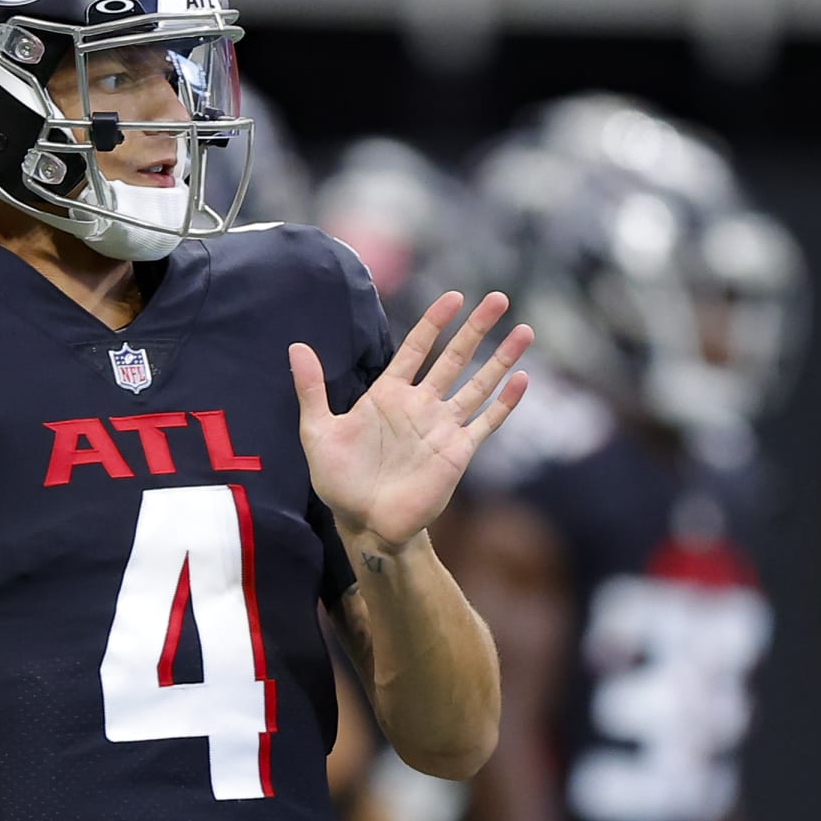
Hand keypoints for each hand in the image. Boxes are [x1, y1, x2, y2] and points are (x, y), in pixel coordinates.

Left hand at [289, 291, 532, 552]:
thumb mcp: (317, 431)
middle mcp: (420, 405)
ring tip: (524, 330)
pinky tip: (522, 379)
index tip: (454, 297)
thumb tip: (295, 346)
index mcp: (388, 394)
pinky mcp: (457, 452)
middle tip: (498, 298)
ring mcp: (441, 427)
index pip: (416, 348)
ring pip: (477, 384)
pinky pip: (486, 422)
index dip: (434, 322)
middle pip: (454, 357)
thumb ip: (311, 389)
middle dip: (476, 328)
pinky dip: (505, 402)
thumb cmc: (338, 479)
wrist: (364, 523)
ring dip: (501, 359)